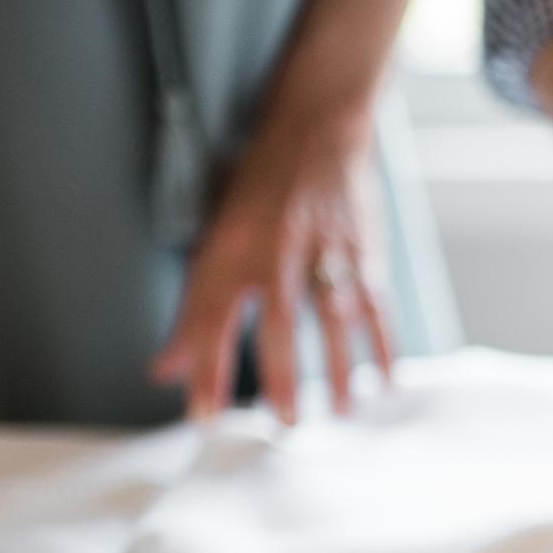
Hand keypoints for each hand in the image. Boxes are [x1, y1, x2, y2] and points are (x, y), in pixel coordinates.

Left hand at [152, 108, 394, 422]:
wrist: (315, 127)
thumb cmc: (258, 188)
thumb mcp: (213, 240)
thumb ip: (193, 311)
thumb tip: (165, 369)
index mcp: (230, 247)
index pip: (211, 317)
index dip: (205, 368)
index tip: (204, 414)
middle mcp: (275, 249)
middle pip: (278, 323)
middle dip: (282, 377)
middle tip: (286, 425)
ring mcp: (324, 249)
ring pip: (333, 318)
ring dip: (340, 369)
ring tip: (341, 411)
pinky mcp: (362, 249)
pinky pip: (376, 304)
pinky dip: (384, 343)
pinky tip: (388, 378)